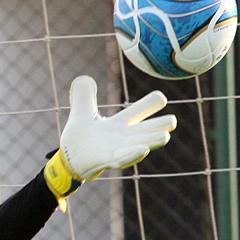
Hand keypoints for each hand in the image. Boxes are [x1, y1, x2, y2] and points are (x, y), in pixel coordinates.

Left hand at [44, 75, 176, 208]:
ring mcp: (116, 150)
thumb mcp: (80, 114)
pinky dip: (132, 155)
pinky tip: (143, 150)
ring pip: (138, 145)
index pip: (137, 112)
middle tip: (172, 121)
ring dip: (150, 141)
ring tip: (165, 137)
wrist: (67, 160)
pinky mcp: (107, 161)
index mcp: (118, 124)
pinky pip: (122, 158)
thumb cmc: (78, 139)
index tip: (160, 98)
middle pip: (144, 130)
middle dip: (158, 126)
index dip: (148, 105)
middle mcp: (121, 137)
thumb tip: (83, 79)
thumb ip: (83, 97)